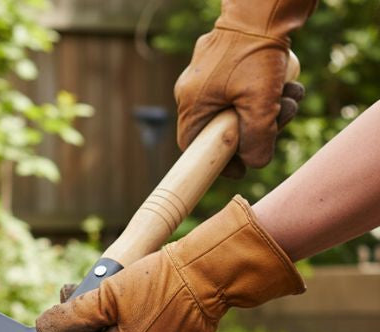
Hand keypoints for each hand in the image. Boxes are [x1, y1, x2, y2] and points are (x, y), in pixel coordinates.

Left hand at [36, 197, 304, 331]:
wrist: (211, 271)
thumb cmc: (161, 285)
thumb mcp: (107, 297)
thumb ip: (73, 316)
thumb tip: (44, 330)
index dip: (73, 323)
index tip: (69, 297)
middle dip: (89, 314)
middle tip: (81, 287)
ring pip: (121, 329)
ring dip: (109, 307)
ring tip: (110, 282)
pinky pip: (144, 323)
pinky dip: (133, 307)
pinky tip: (133, 285)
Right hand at [174, 0, 315, 176]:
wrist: (266, 4)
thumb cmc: (257, 50)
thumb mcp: (260, 103)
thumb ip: (257, 139)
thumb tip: (255, 163)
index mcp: (191, 102)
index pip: (195, 146)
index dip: (218, 162)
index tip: (243, 167)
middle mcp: (194, 89)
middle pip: (221, 128)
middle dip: (254, 129)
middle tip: (279, 122)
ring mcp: (209, 73)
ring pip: (237, 107)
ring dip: (267, 109)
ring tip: (290, 95)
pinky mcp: (227, 60)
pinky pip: (243, 87)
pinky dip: (265, 90)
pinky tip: (285, 82)